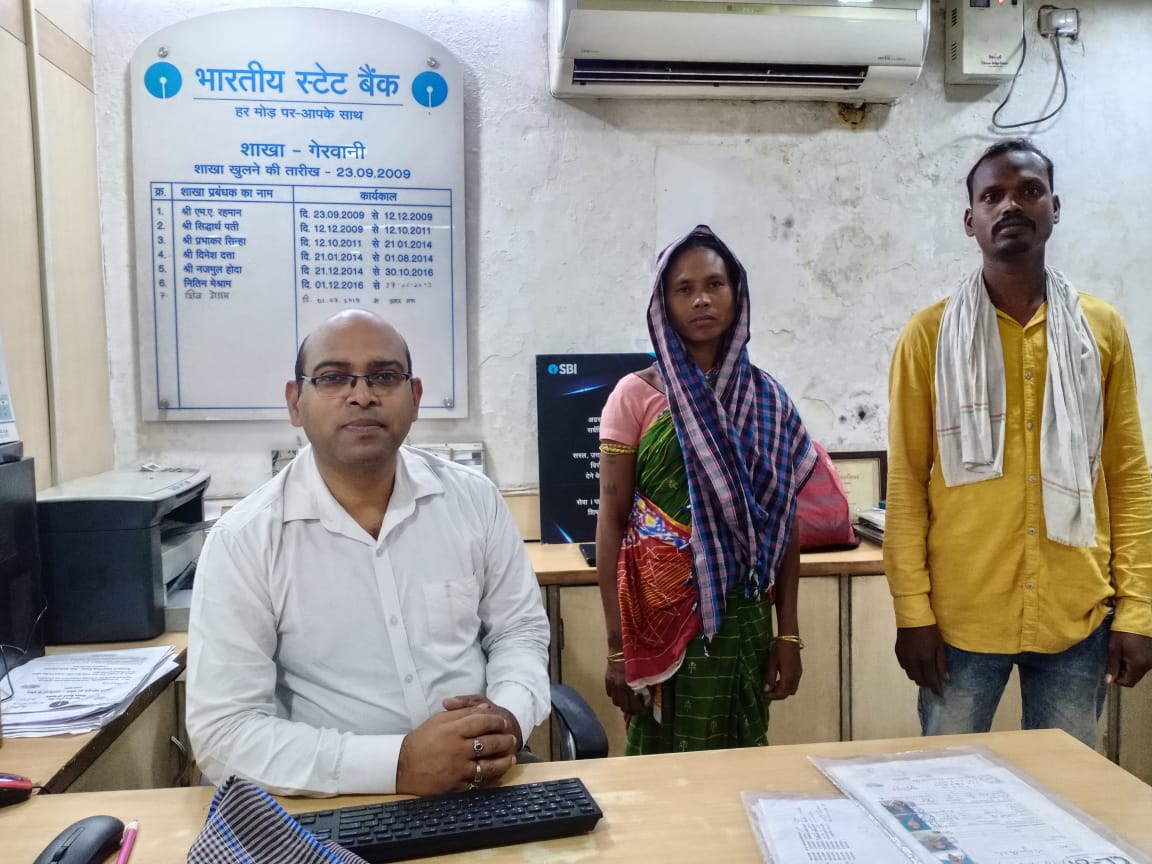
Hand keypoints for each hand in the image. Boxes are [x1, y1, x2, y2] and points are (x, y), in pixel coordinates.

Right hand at [396, 702, 516, 795]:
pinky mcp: (456, 786)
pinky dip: (491, 779)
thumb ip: (462, 713)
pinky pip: (479, 783)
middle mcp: (457, 749)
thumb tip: (485, 708)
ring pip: (488, 766)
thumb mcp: (438, 721)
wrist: (401, 767)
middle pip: (489, 743)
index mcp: (452, 730)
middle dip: (505, 740)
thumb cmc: (421, 740)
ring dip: (504, 762)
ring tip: (511, 758)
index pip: (481, 722)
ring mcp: (458, 769)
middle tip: (512, 739)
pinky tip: (498, 774)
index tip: (504, 722)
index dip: (496, 720)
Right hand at [604, 657, 646, 716]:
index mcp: (630, 686)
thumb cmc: (636, 657)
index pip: (635, 706)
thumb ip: (647, 686)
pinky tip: (621, 693)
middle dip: (633, 711)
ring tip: (629, 702)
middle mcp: (620, 688)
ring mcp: (612, 684)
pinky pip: (610, 694)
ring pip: (616, 702)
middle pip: (625, 707)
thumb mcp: (645, 672)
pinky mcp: (607, 680)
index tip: (646, 714)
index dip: (641, 712)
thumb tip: (650, 698)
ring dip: (623, 704)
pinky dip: (616, 696)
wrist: (622, 645)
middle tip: (638, 710)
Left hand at [763, 639, 801, 699]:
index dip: (773, 696)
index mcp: (788, 677)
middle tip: (768, 690)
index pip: (782, 693)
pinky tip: (780, 679)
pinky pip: (794, 684)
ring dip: (783, 690)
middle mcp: (796, 678)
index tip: (765, 694)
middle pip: (788, 693)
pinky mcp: (799, 671)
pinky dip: (787, 685)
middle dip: (778, 694)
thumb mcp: (772, 663)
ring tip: (773, 684)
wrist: (790, 639)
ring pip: (792, 689)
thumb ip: (770, 678)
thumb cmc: (779, 650)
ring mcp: (798, 674)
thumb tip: (766, 690)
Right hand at [895, 625, 948, 695]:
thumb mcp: (940, 645)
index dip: (935, 687)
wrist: (912, 617)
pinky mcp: (898, 653)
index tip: (940, 691)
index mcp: (925, 659)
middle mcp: (913, 661)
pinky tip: (915, 664)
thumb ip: (942, 663)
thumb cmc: (930, 630)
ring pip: (910, 675)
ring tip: (924, 672)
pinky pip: (904, 667)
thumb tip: (945, 679)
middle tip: (932, 681)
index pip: (930, 680)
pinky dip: (910, 668)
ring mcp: (904, 657)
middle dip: (927, 683)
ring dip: (918, 676)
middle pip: (919, 680)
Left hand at [1105, 631, 1151, 686]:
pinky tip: (1130, 650)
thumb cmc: (1123, 632)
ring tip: (1122, 653)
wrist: (1138, 616)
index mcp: (1139, 665)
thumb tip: (1109, 681)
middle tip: (1115, 659)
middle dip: (1123, 672)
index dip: (1117, 679)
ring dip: (1129, 666)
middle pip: (1134, 677)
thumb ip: (1112, 666)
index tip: (1110, 669)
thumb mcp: (1114, 648)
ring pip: (1139, 670)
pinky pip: (1144, 663)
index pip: (1128, 682)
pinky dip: (1135, 661)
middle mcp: (1149, 665)